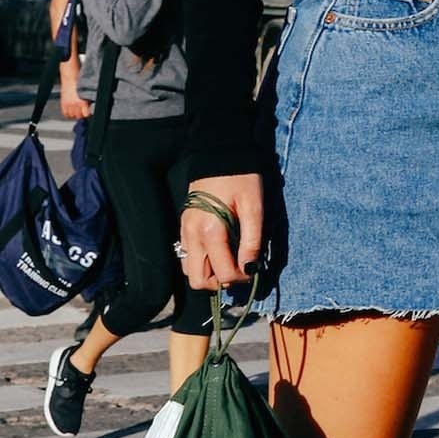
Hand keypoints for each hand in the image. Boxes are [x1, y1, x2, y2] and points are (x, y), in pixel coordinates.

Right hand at [57, 60, 89, 121]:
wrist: (70, 77)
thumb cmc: (80, 83)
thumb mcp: (87, 93)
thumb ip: (90, 101)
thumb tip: (93, 108)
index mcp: (81, 102)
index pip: (86, 115)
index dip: (88, 114)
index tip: (90, 113)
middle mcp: (73, 104)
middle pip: (79, 116)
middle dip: (82, 114)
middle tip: (84, 111)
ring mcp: (67, 104)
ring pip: (72, 116)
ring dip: (75, 114)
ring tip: (78, 110)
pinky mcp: (62, 103)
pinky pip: (65, 113)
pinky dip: (69, 113)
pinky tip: (72, 110)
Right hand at [181, 173, 265, 291]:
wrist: (219, 154)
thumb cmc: (242, 179)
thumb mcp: (255, 208)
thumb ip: (252, 241)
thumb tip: (249, 269)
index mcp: (211, 231)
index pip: (222, 274)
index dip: (241, 278)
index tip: (253, 269)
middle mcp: (192, 235)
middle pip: (198, 280)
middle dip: (220, 282)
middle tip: (239, 270)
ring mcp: (184, 231)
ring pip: (189, 270)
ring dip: (209, 273)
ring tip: (229, 260)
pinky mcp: (183, 226)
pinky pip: (187, 256)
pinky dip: (202, 261)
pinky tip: (219, 250)